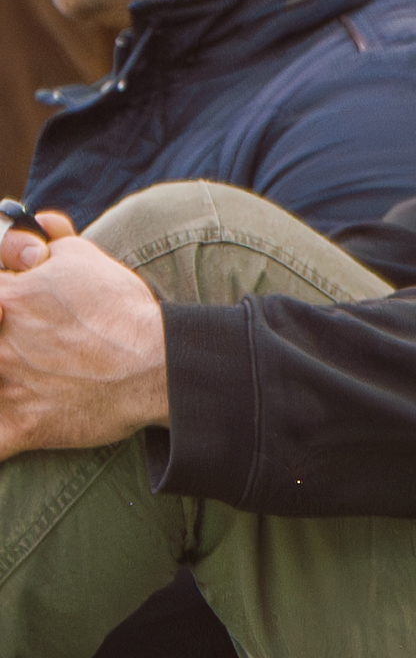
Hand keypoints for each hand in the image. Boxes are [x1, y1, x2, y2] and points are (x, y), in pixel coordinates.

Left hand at [0, 217, 169, 456]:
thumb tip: (38, 224)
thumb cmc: (121, 310)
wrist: (158, 364)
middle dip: (2, 347)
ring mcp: (8, 387)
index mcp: (4, 300)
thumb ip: (49, 242)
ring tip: (13, 382)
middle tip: (16, 354)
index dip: (0, 305)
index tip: (8, 315)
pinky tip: (6, 433)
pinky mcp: (25, 426)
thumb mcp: (83, 258)